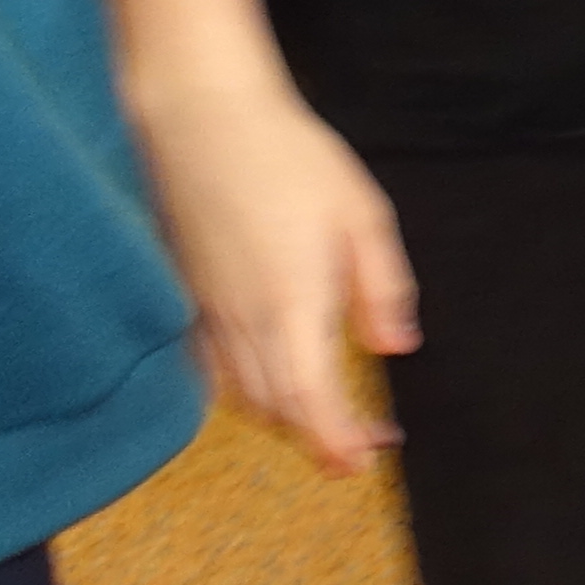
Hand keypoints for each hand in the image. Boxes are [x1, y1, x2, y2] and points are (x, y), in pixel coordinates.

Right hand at [130, 76, 412, 471]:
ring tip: (329, 421)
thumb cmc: (291, 159)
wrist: (203, 121)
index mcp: (293, 304)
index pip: (310, 399)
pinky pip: (213, 369)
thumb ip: (381, 288)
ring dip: (285, 418)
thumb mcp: (362, 215)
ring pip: (243, 394)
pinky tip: (273, 384)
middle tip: (364, 448)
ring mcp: (208, 312)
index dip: (335, 441)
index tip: (365, 463)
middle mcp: (243, 321)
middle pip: (277, 407)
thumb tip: (395, 347)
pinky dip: (246, 393)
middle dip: (318, 438)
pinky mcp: (189, 297)